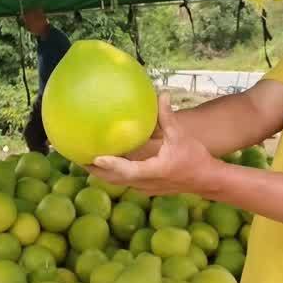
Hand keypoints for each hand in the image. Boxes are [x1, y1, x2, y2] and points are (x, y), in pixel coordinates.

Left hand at [88, 94, 213, 195]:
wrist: (207, 180)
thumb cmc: (195, 158)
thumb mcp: (181, 136)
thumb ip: (168, 117)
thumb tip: (161, 94)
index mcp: (154, 171)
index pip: (128, 170)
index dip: (111, 164)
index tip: (94, 157)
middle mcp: (145, 183)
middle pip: (113, 179)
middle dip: (93, 169)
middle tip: (75, 155)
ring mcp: (145, 188)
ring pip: (116, 181)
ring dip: (99, 172)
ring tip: (82, 158)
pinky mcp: (146, 187)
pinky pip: (123, 180)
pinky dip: (111, 172)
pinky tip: (103, 161)